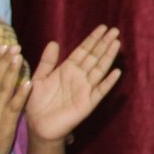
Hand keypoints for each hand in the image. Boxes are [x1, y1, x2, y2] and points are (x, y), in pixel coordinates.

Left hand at [25, 26, 122, 142]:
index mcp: (67, 69)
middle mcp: (79, 76)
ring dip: (108, 57)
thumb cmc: (36, 103)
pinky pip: (100, 90)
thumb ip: (47, 62)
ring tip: (116, 43)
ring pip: (100, 69)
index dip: (92, 39)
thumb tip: (53, 42)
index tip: (102, 28)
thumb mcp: (38, 78)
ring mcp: (85, 88)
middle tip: (115, 30)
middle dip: (104, 43)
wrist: (38, 126)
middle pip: (94, 57)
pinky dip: (109, 82)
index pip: (83, 50)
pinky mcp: (88, 102)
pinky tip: (116, 72)